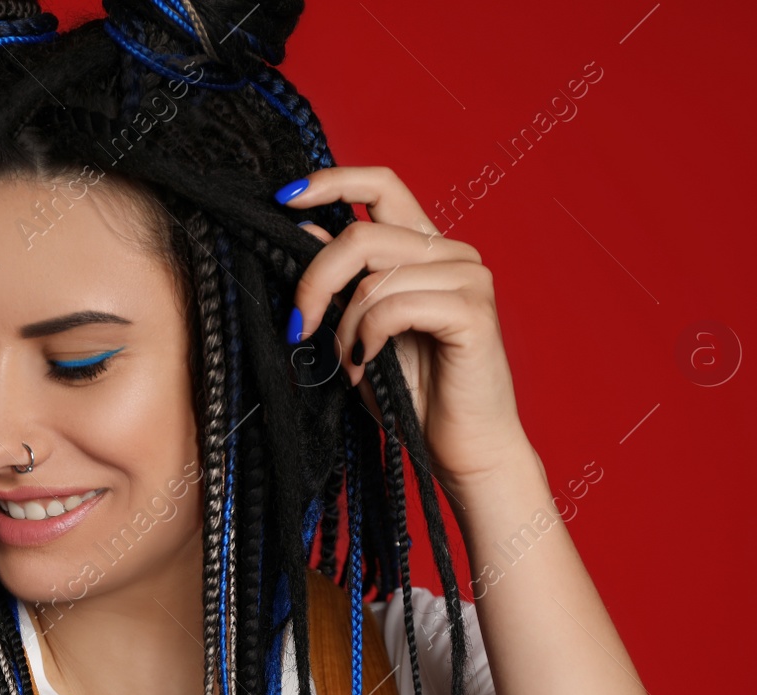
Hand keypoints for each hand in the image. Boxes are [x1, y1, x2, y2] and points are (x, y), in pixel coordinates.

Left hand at [279, 166, 528, 487]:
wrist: (463, 449)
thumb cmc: (414, 395)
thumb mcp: (359, 330)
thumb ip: (341, 282)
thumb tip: (304, 230)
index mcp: (426, 248)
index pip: (381, 184)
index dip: (330, 182)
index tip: (284, 197)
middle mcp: (451, 252)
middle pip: (363, 233)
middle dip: (316, 280)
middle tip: (300, 325)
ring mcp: (468, 278)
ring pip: (374, 275)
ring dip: (345, 324)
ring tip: (347, 362)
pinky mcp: (472, 311)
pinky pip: (395, 305)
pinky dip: (368, 336)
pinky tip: (366, 364)